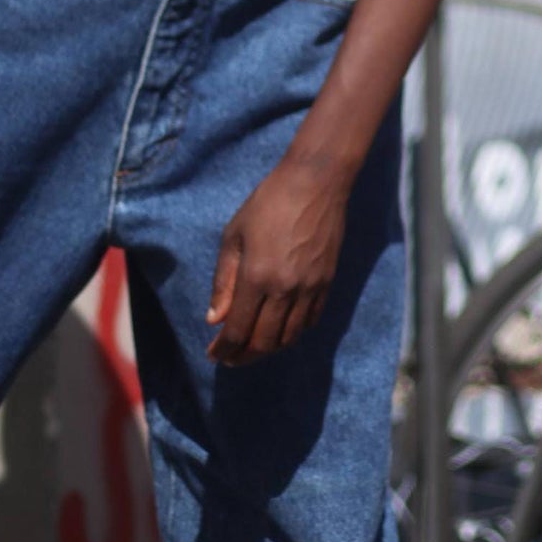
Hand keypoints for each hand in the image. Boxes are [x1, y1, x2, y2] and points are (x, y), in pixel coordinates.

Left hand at [205, 152, 350, 365]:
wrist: (315, 183)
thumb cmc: (268, 203)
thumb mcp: (234, 236)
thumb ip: (223, 281)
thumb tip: (215, 319)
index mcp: (255, 277)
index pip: (238, 330)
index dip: (224, 349)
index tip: (215, 354)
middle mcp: (284, 290)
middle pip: (264, 342)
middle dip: (243, 356)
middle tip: (231, 358)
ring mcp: (309, 289)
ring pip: (289, 338)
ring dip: (268, 349)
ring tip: (253, 347)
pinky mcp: (326, 284)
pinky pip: (310, 322)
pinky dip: (293, 333)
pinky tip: (281, 329)